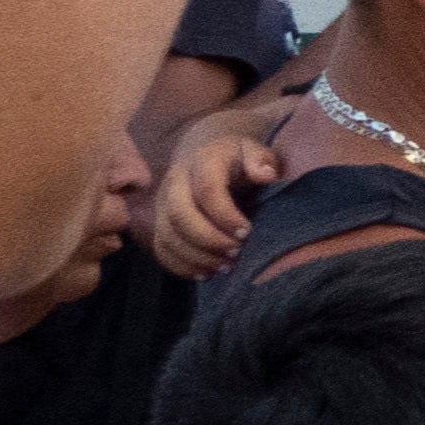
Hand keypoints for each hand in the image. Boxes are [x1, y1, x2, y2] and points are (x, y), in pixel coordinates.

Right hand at [152, 128, 277, 280]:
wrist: (205, 153)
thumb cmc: (237, 157)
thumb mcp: (254, 150)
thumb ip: (260, 160)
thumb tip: (265, 174)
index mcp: (202, 161)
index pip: (207, 190)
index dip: (225, 215)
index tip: (246, 232)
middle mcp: (176, 182)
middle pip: (179, 215)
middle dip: (208, 240)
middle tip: (236, 253)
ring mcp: (163, 203)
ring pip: (167, 235)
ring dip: (196, 257)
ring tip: (226, 267)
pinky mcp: (159, 221)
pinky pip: (161, 248)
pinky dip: (180, 266)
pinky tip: (205, 274)